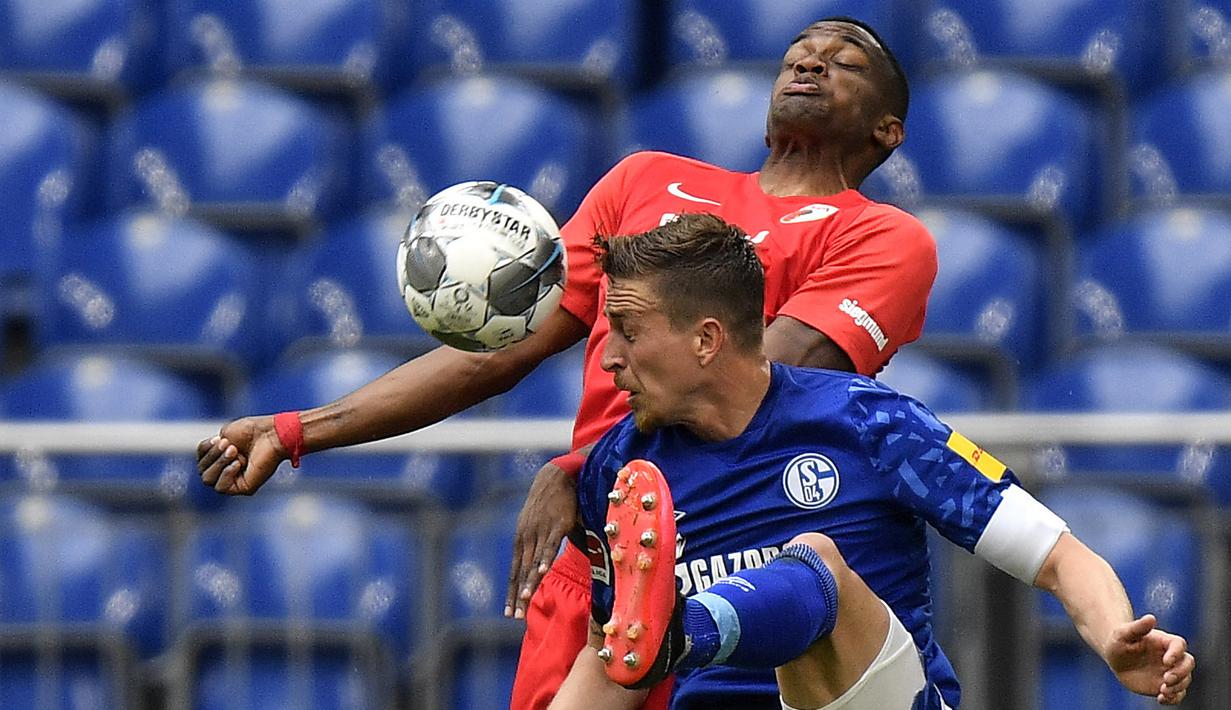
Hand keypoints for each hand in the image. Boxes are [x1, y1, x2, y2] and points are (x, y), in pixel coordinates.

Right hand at [196, 416, 286, 494]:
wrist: (271, 434)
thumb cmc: (252, 431)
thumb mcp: (224, 435)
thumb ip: (211, 448)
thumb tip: (204, 463)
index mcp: (221, 457)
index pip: (200, 459)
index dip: (205, 449)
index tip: (219, 438)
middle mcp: (226, 470)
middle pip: (202, 471)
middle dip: (213, 456)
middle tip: (230, 445)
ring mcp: (234, 480)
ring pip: (208, 480)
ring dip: (220, 463)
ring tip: (235, 452)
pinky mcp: (243, 488)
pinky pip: (221, 488)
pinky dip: (227, 474)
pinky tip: (238, 463)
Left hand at [505, 461, 577, 618]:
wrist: (556, 477)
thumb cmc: (547, 502)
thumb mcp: (536, 524)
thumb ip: (538, 544)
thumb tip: (539, 563)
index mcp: (522, 539)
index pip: (514, 571)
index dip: (512, 592)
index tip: (509, 612)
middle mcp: (527, 537)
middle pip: (522, 571)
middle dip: (518, 594)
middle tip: (515, 615)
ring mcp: (541, 532)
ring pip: (534, 561)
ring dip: (529, 581)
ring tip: (525, 599)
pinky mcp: (557, 525)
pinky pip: (550, 545)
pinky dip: (545, 559)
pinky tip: (541, 571)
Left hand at [1105, 614, 1194, 704]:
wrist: (1116, 657)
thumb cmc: (1119, 641)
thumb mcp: (1123, 633)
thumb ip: (1137, 627)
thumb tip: (1151, 618)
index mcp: (1164, 641)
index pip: (1179, 644)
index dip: (1176, 653)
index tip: (1166, 661)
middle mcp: (1171, 657)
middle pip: (1188, 663)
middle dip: (1181, 672)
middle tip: (1166, 679)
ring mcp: (1169, 671)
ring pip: (1185, 680)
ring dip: (1178, 687)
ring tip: (1163, 691)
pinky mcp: (1165, 685)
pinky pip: (1177, 694)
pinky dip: (1174, 698)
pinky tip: (1161, 698)